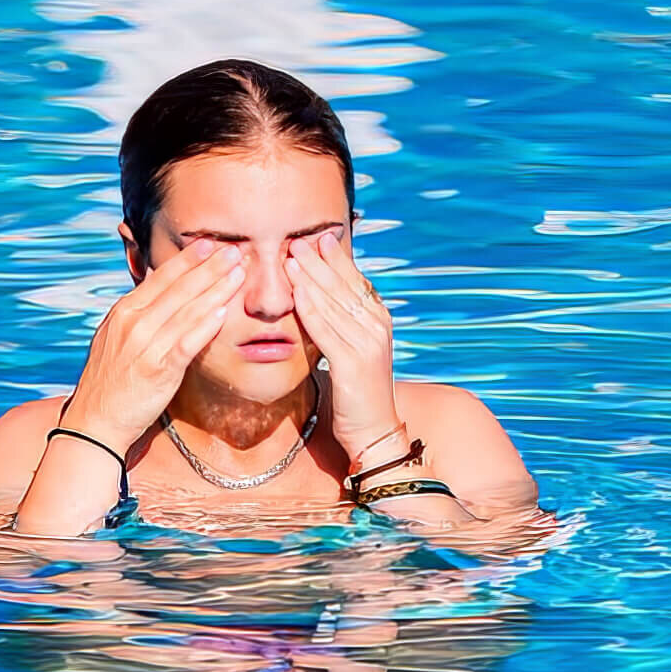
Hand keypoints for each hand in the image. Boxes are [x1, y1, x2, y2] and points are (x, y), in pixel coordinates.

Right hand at [61, 238, 244, 447]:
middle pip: (178, 289)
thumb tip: (161, 286)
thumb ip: (139, 312)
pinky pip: (186, 343)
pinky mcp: (158, 370)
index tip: (211, 244)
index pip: (162, 278)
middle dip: (209, 267)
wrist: (95, 421)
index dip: (189, 260)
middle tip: (234, 249)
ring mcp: (145, 345)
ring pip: (187, 311)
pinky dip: (205, 326)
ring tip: (239, 273)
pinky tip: (223, 311)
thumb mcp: (117, 337)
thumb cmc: (111, 380)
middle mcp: (133, 323)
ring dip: (216, 289)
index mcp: (124, 311)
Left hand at [286, 229, 399, 463]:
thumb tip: (320, 301)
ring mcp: (368, 343)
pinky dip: (311, 307)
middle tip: (298, 239)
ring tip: (291, 256)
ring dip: (311, 277)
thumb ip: (341, 325)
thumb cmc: (359, 394)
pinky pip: (326, 328)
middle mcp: (377, 327)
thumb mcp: (353, 351)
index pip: (356, 282)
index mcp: (379, 321)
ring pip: (334, 302)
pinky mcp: (353, 362)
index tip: (317, 238)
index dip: (336, 259)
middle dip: (319, 261)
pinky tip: (296, 291)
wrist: (375, 432)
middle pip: (344, 286)